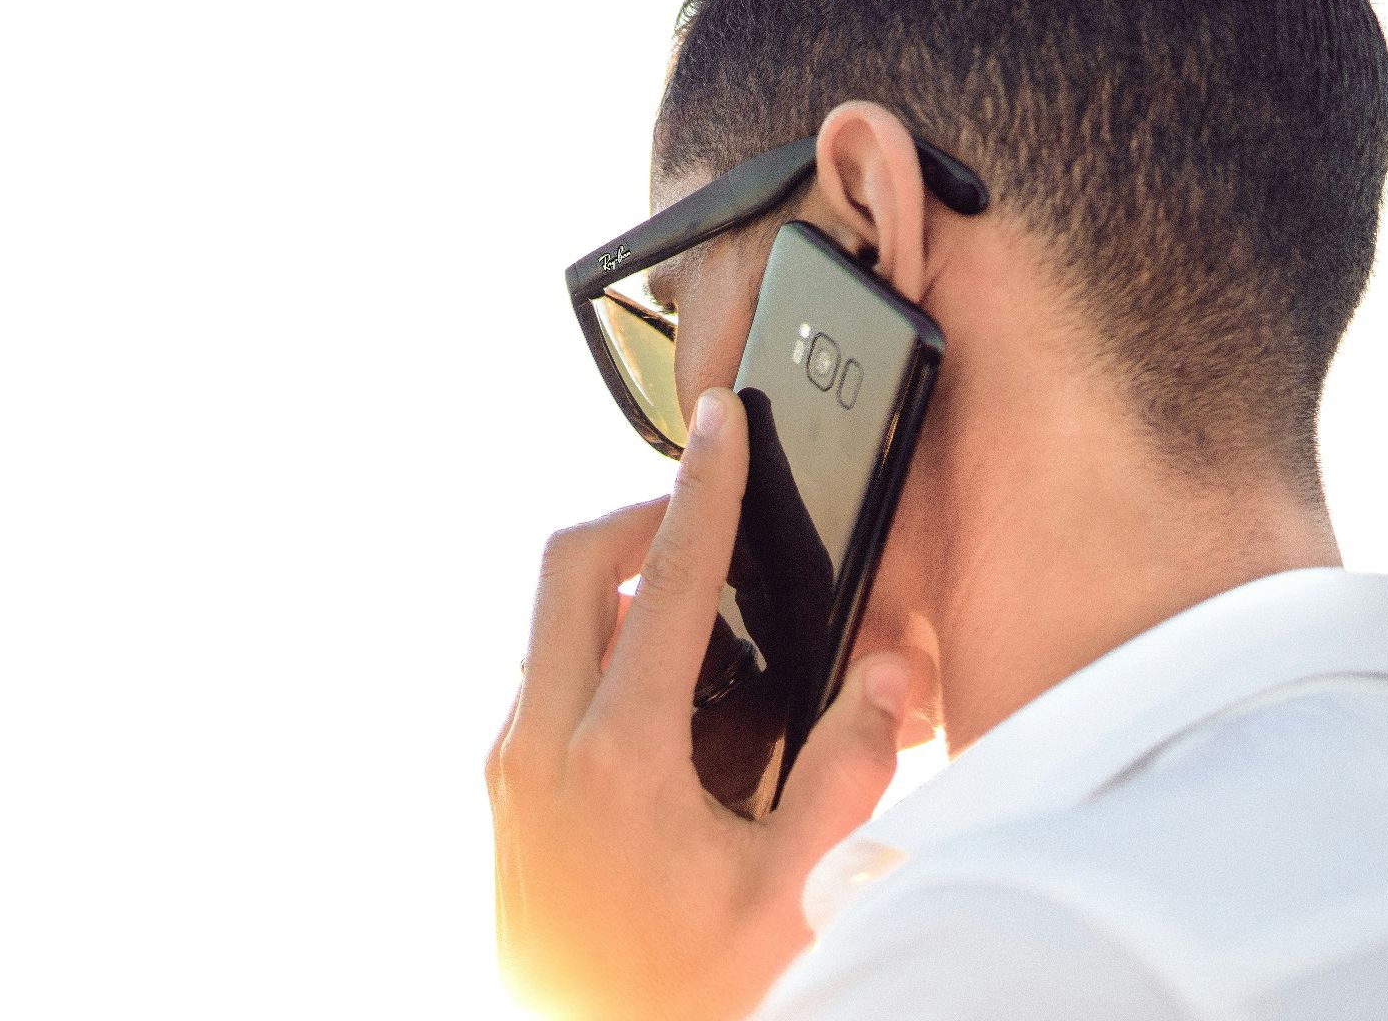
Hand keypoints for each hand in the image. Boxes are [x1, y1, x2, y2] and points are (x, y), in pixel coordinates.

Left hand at [487, 387, 912, 1019]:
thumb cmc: (687, 991)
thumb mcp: (791, 894)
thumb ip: (847, 774)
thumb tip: (885, 675)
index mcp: (620, 757)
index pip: (668, 582)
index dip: (705, 490)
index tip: (721, 424)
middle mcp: (543, 746)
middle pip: (568, 567)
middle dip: (637, 518)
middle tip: (703, 519)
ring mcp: (511, 770)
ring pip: (546, 622)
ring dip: (612, 585)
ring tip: (691, 606)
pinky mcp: (503, 794)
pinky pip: (540, 676)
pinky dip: (592, 644)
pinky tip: (657, 693)